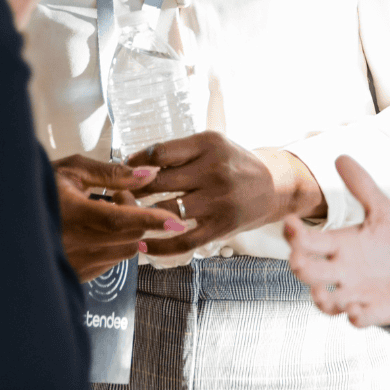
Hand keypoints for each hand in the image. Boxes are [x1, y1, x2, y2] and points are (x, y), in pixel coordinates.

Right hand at [53, 155, 182, 281]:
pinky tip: (99, 230)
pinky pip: (112, 261)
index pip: (119, 220)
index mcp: (70, 213)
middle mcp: (71, 243)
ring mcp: (73, 263)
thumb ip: (113, 173)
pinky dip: (117, 245)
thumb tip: (149, 174)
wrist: (11, 215)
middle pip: (128, 236)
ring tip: (105, 211)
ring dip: (129, 231)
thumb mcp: (74, 170)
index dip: (149, 219)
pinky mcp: (75, 275)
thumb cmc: (42, 186)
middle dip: (137, 215)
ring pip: (124, 250)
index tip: (175, 222)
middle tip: (119, 195)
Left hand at [127, 133, 325, 254]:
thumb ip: (178, 152)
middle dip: (131, 191)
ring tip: (125, 218)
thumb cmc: (233, 163)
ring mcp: (219, 200)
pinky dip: (159, 246)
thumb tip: (132, 163)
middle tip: (115, 196)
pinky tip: (143, 245)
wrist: (273, 186)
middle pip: (158, 181)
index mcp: (209, 144)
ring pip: (166, 211)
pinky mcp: (221, 226)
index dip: (134, 163)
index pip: (159, 153)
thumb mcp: (212, 145)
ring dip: (140, 217)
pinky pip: (182, 241)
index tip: (122, 171)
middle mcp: (214, 169)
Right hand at [286, 155, 389, 327]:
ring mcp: (354, 293)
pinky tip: (355, 312)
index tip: (289, 224)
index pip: (310, 241)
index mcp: (339, 246)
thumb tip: (341, 156)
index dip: (296, 234)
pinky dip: (354, 317)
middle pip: (311, 272)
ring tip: (322, 295)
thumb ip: (362, 186)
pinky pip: (358, 319)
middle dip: (302, 267)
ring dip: (323, 299)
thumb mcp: (381, 209)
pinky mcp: (372, 311)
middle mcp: (340, 271)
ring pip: (328, 301)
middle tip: (297, 260)